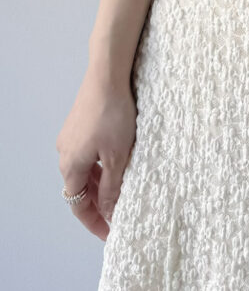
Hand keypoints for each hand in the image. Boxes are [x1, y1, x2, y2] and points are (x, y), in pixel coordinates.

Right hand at [56, 66, 136, 239]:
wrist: (107, 76)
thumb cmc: (113, 114)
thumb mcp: (117, 157)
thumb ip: (111, 187)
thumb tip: (108, 211)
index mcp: (71, 166)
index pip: (79, 206)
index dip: (95, 222)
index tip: (110, 233)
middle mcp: (65, 153)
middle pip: (80, 189)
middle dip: (98, 204)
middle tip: (118, 214)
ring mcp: (71, 137)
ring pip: (84, 170)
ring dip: (100, 184)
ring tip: (121, 191)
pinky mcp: (79, 125)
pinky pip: (87, 154)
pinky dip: (100, 165)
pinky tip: (116, 162)